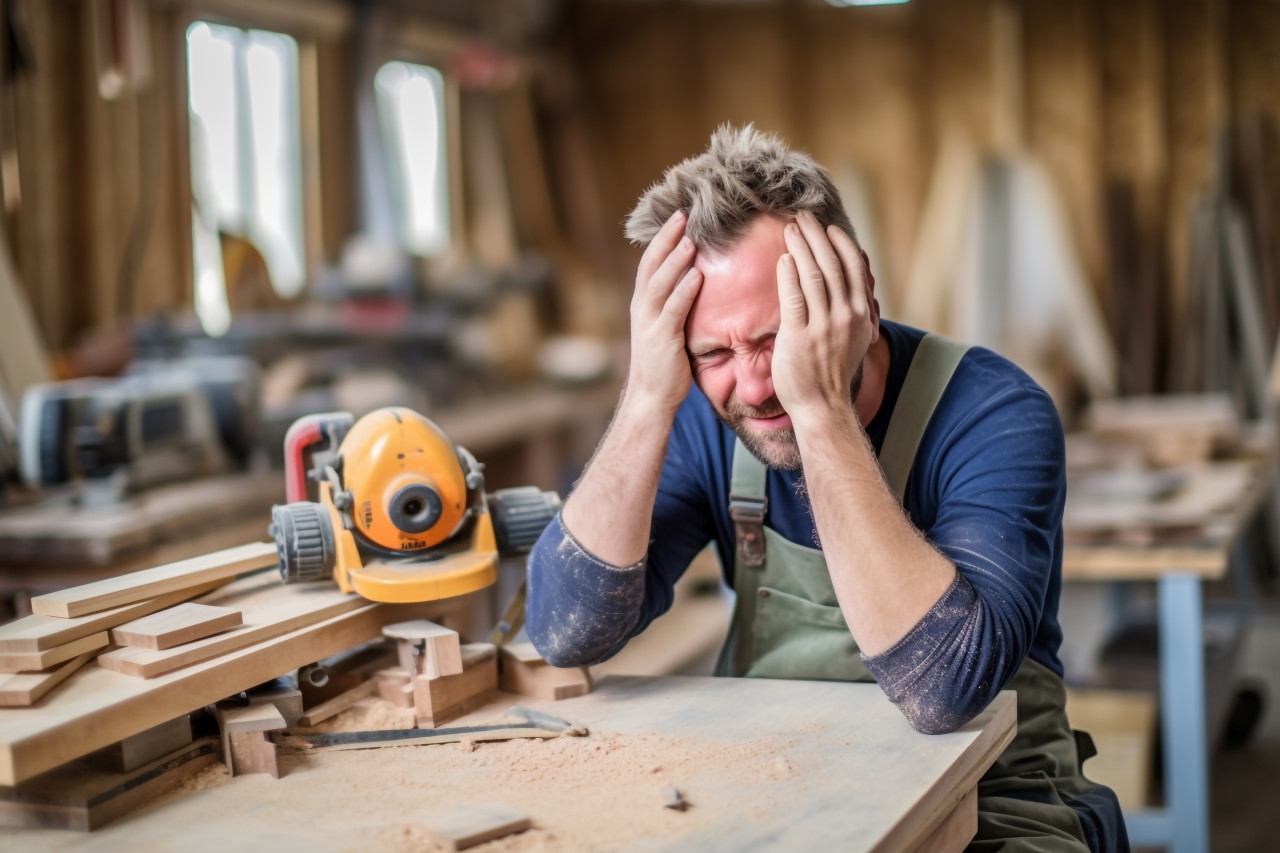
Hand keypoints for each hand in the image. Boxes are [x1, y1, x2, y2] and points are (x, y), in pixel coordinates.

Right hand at [626, 210, 702, 413]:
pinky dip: (685, 290)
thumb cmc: (664, 364)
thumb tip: (694, 283)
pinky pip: (674, 310)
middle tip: (683, 214)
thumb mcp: (665, 328)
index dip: (662, 238)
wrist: (651, 397)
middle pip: (651, 265)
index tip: (678, 217)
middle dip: (667, 238)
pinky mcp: (662, 339)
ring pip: (660, 283)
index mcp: (642, 303)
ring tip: (690, 239)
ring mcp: (649, 323)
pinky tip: (698, 275)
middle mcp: (641, 308)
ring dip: (675, 259)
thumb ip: (674, 305)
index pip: (650, 262)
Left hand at [771, 211, 878, 422]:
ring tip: (790, 229)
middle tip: (802, 217)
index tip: (827, 227)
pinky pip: (794, 297)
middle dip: (817, 236)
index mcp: (861, 314)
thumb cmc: (832, 372)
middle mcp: (846, 316)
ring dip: (801, 247)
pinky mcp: (799, 336)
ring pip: (813, 275)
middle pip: (831, 264)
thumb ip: (856, 308)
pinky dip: (789, 274)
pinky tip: (784, 258)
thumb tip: (857, 279)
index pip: (852, 267)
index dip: (839, 243)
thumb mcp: (855, 338)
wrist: (822, 406)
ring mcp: (823, 326)